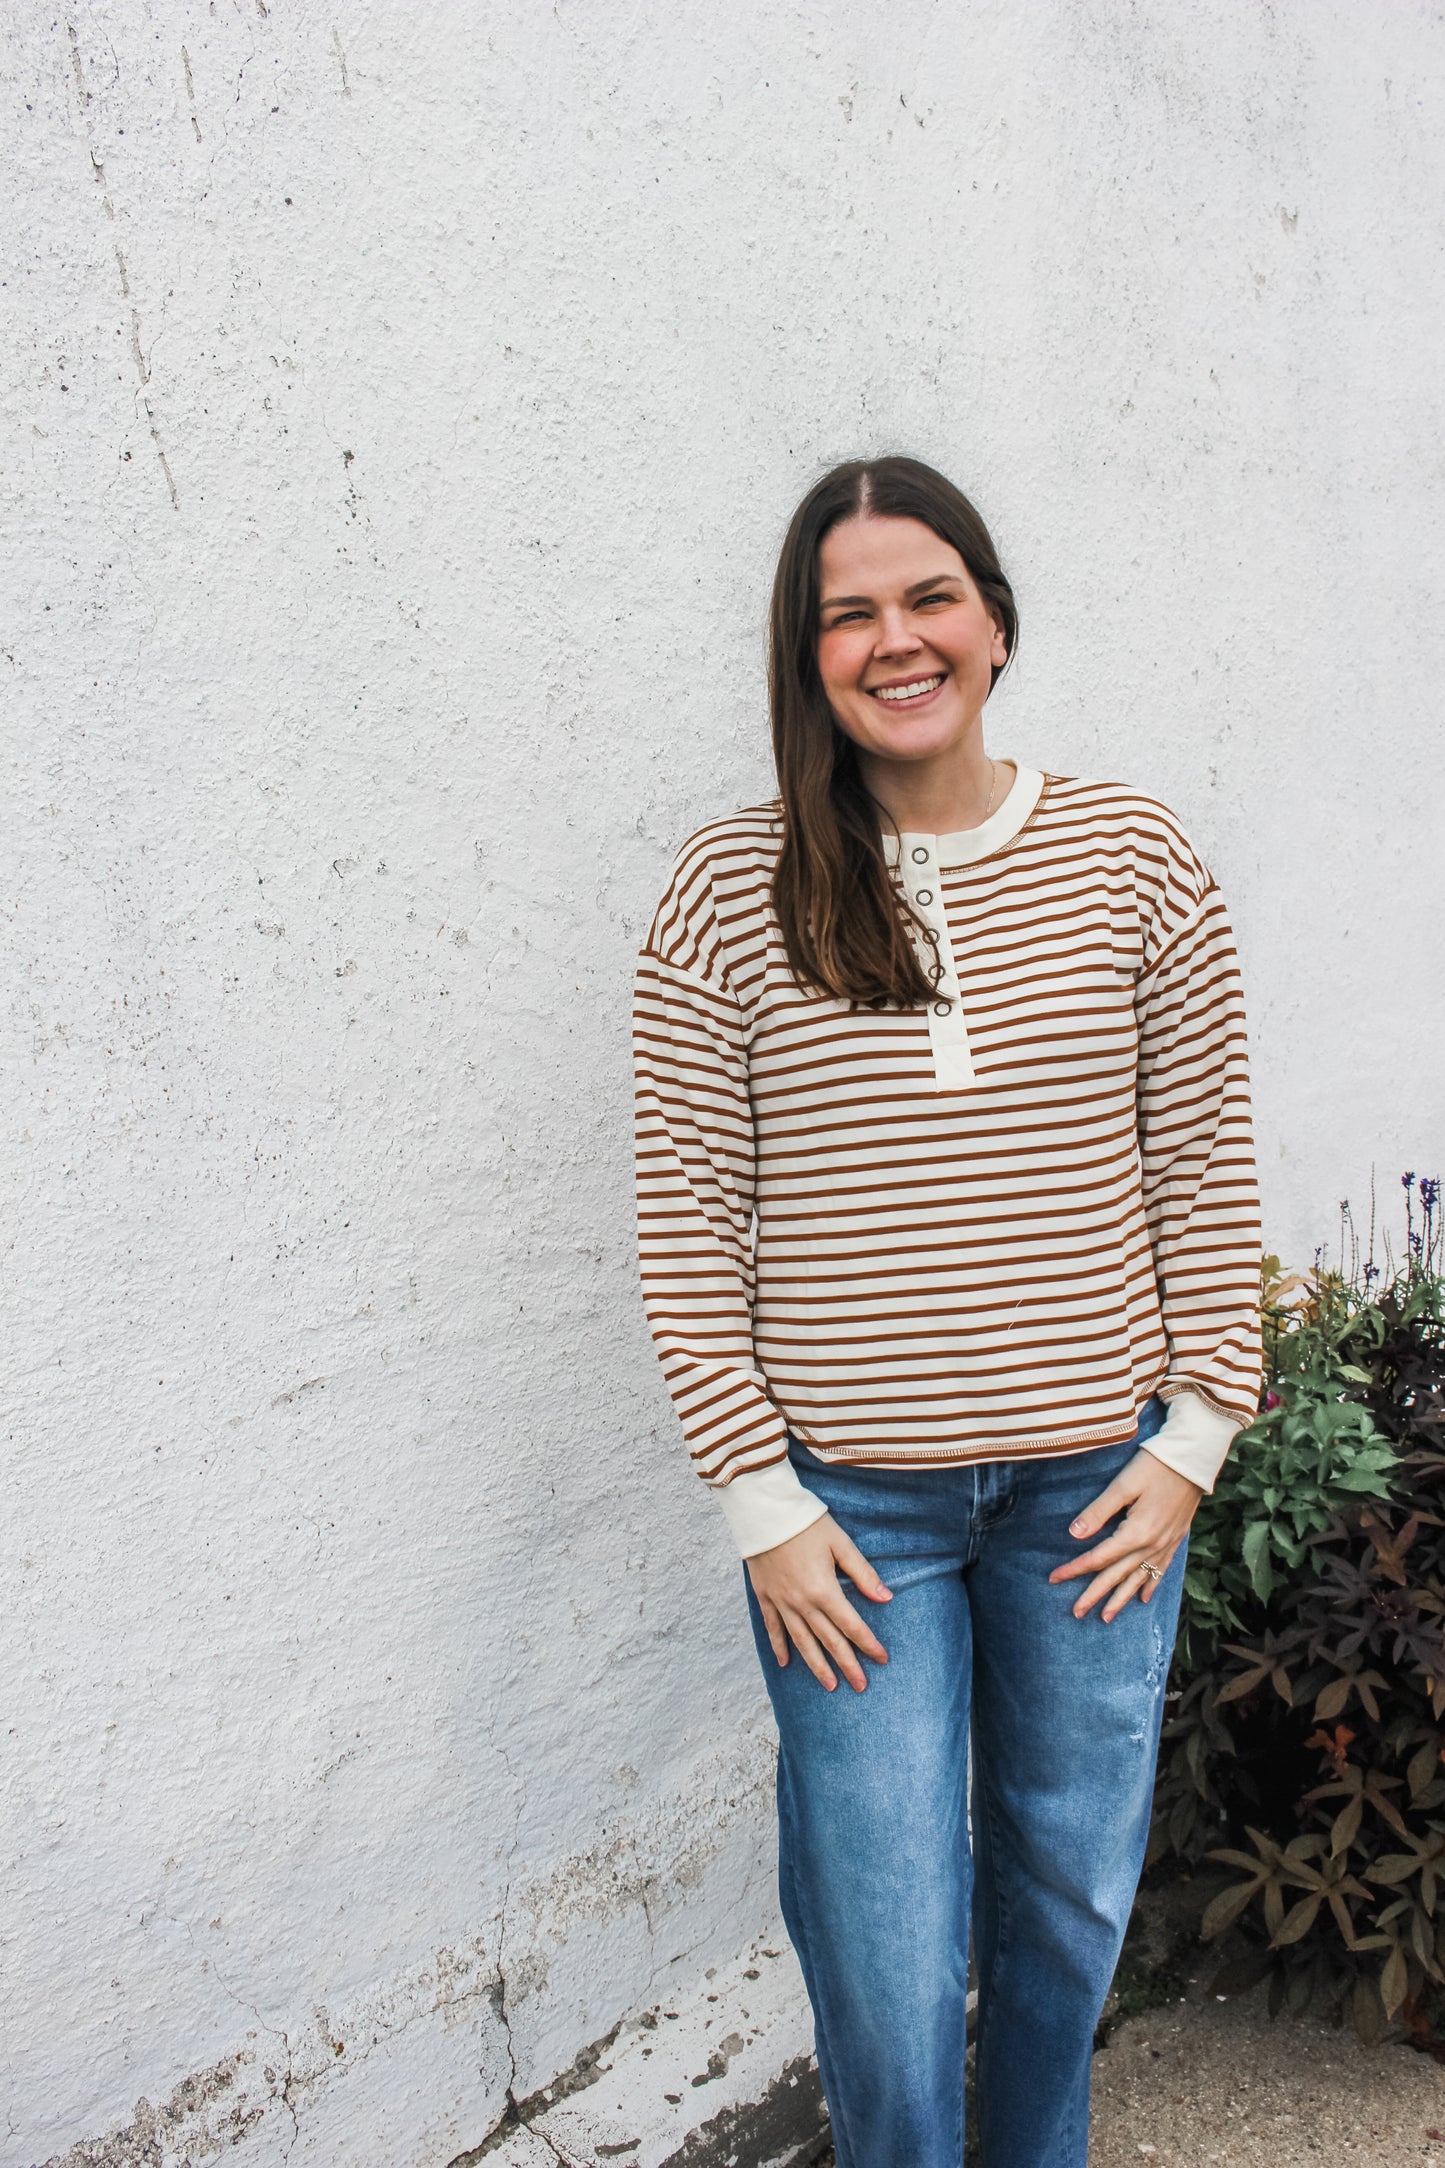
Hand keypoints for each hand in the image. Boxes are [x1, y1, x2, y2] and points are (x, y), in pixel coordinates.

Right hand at [747, 1513, 891, 1691]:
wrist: (764, 1512)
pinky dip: (779, 1647)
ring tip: (830, 1686)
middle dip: (847, 1665)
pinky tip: (785, 1663)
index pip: (851, 1626)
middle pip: (829, 1641)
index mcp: (824, 1590)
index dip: (868, 1644)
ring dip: (817, 1666)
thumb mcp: (840, 1543)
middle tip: (861, 1686)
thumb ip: (863, 1573)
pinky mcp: (765, 1596)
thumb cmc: (806, 1523)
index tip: (882, 1659)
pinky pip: (773, 1628)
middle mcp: (802, 1603)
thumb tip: (886, 1597)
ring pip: (802, 1642)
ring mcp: (781, 1602)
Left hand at [1048, 1449, 1201, 1621]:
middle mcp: (1152, 1544)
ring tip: (1106, 1617)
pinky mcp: (1175, 1539)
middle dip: (1094, 1595)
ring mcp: (1166, 1544)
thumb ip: (1098, 1511)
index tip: (1054, 1578)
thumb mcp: (1123, 1484)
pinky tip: (1144, 1599)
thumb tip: (1073, 1534)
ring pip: (1139, 1579)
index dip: (1074, 1569)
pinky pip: (1160, 1570)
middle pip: (1117, 1575)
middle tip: (1076, 1612)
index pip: (1098, 1558)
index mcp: (1136, 1532)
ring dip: (1121, 1599)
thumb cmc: (1155, 1466)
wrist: (1194, 1460)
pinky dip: (1150, 1585)